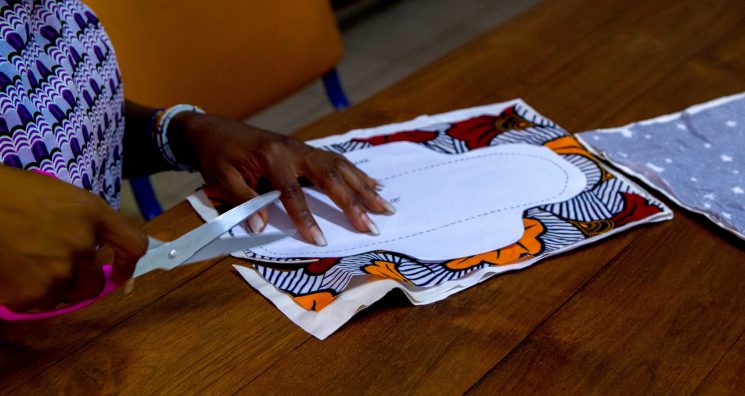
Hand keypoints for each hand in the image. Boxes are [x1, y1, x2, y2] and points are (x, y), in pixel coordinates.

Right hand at [0, 166, 147, 309]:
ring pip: (65, 295)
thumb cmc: (9, 193)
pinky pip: (37, 304)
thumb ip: (84, 223)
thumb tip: (94, 252)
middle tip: (55, 269)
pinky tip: (10, 271)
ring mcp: (58, 271)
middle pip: (95, 283)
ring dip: (51, 287)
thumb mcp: (59, 196)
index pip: (133, 245)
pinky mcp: (31, 294)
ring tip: (24, 263)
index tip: (119, 275)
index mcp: (92, 213)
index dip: (128, 265)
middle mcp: (82, 244)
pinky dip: (25, 294)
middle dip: (80, 281)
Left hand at [173, 113, 395, 245]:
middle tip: (370, 225)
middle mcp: (294, 149)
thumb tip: (262, 227)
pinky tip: (374, 185)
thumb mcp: (222, 179)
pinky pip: (338, 162)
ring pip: (341, 167)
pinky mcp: (306, 150)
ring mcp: (303, 148)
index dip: (306, 218)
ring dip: (364, 188)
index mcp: (272, 157)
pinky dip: (357, 174)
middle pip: (330, 177)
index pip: (292, 193)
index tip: (319, 240)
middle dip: (352, 203)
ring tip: (384, 207)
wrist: (213, 130)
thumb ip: (244, 201)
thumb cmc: (217, 156)